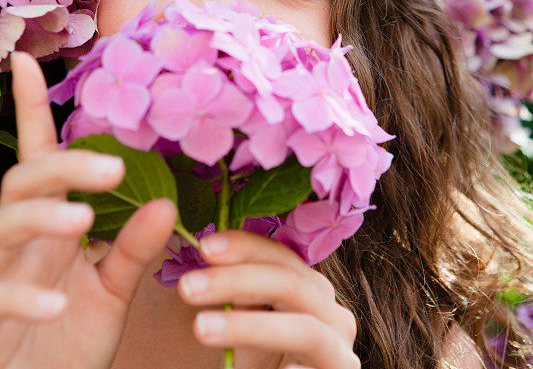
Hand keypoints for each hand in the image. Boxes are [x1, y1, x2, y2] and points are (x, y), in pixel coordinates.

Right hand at [0, 51, 177, 368]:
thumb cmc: (69, 341)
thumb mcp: (110, 292)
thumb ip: (134, 249)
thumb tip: (165, 204)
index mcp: (49, 223)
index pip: (39, 157)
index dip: (30, 109)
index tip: (24, 60)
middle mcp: (17, 238)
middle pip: (25, 179)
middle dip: (62, 167)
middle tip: (113, 169)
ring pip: (4, 223)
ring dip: (42, 217)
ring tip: (82, 219)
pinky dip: (25, 297)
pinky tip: (58, 305)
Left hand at [176, 227, 360, 368]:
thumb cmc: (232, 362)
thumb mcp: (224, 316)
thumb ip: (219, 279)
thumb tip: (170, 214)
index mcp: (305, 289)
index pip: (280, 255)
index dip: (244, 246)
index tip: (202, 246)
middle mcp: (329, 314)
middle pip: (291, 282)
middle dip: (238, 281)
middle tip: (187, 287)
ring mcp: (339, 351)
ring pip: (304, 329)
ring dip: (250, 326)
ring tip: (200, 328)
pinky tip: (246, 368)